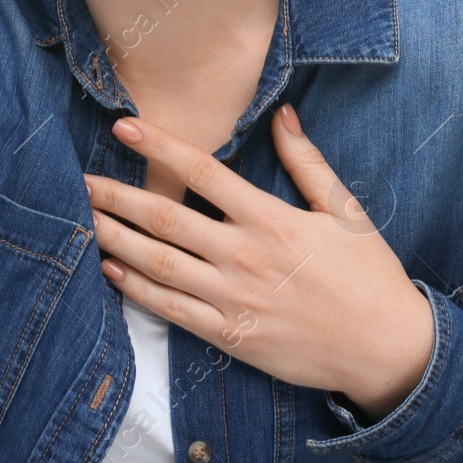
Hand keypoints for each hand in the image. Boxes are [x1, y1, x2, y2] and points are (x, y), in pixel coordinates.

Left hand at [83, 103, 435, 423]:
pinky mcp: (230, 336)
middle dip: (116, 197)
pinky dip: (136, 290)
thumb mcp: (345, 211)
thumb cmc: (368, 275)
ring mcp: (233, 298)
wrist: (385, 348)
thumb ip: (307, 162)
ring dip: (114, 240)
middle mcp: (244, 256)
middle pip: (165, 218)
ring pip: (158, 263)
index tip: (122, 127)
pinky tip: (110, 271)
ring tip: (81, 220)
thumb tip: (283, 114)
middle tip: (77, 181)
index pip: (202, 172)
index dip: (159, 147)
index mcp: (270, 219)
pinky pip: (171, 310)